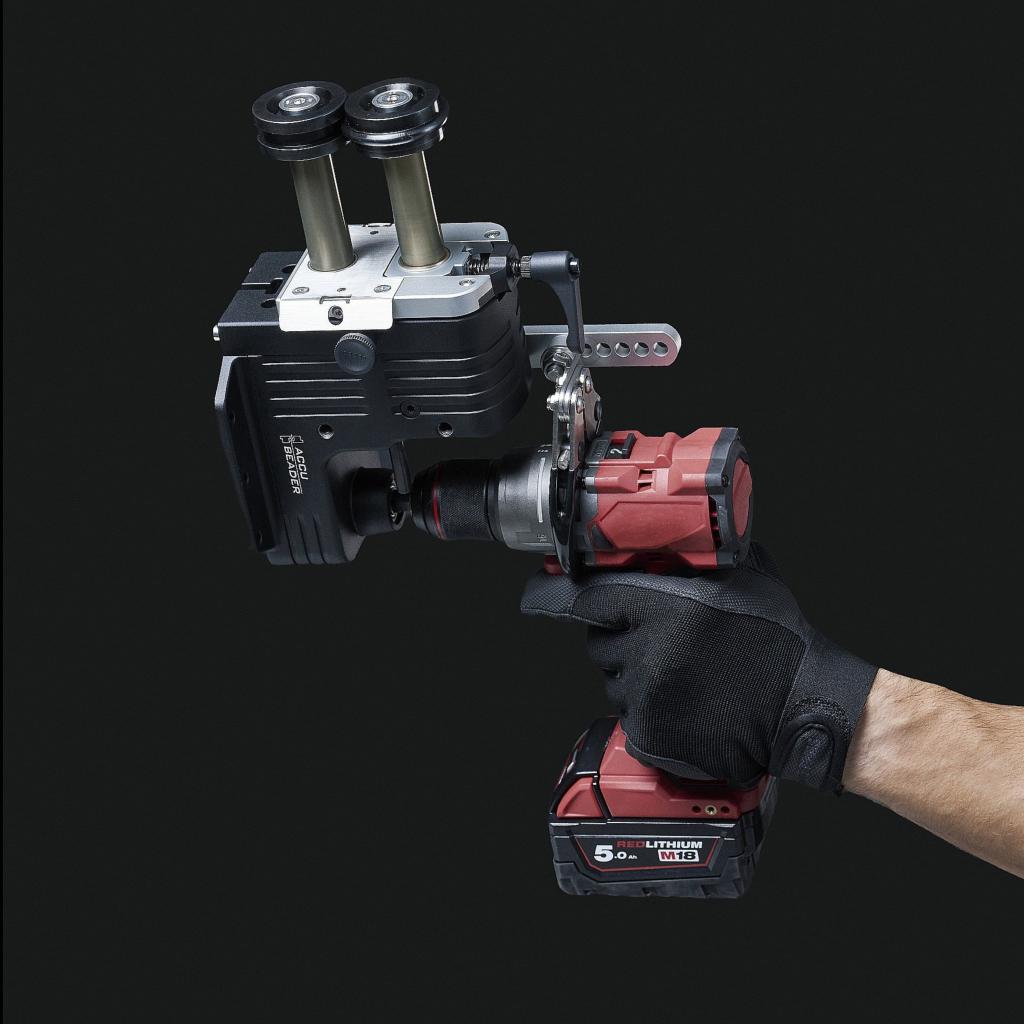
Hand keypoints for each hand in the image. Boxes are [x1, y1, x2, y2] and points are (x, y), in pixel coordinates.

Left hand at [521, 544, 877, 790]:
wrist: (803, 707)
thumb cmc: (777, 639)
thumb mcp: (742, 574)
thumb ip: (694, 553)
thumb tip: (657, 533)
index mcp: (666, 606)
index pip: (583, 597)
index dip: (560, 594)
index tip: (539, 591)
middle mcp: (649, 651)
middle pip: (597, 639)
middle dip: (617, 633)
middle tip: (660, 634)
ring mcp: (646, 696)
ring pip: (611, 678)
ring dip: (632, 671)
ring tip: (682, 670)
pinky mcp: (650, 733)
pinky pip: (627, 713)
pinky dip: (646, 707)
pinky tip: (684, 699)